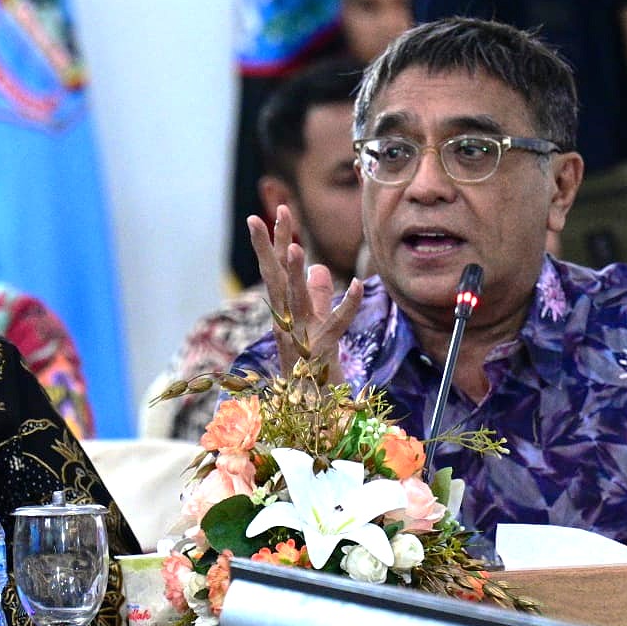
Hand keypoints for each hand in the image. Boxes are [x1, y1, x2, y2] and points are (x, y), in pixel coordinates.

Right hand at [247, 205, 361, 382]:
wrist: (318, 411)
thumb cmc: (317, 367)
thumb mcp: (319, 325)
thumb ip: (319, 297)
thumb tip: (320, 267)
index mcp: (284, 312)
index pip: (275, 272)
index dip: (271, 244)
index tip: (268, 214)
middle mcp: (287, 322)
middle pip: (276, 279)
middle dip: (272, 246)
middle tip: (271, 214)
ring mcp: (302, 336)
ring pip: (295, 302)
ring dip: (294, 275)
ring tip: (294, 248)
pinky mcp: (322, 351)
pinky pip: (336, 326)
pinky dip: (348, 306)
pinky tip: (359, 286)